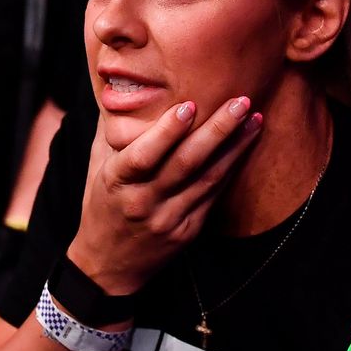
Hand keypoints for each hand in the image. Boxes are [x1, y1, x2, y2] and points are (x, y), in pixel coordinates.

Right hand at [66, 96, 262, 295]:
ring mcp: (168, 219)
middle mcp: (143, 202)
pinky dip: (230, 169)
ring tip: (254, 120)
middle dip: (217, 131)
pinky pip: (212, 196)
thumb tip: (120, 87)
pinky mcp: (187, 231)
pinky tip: (245, 147)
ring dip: (234, 148)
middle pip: (185, 164)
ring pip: (207, 179)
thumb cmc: (102, 204)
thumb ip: (112, 130)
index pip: (143, 156)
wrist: (108, 264)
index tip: (190, 104)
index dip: (167, 131)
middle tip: (241, 102)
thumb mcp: (96, 167)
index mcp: (116, 182)